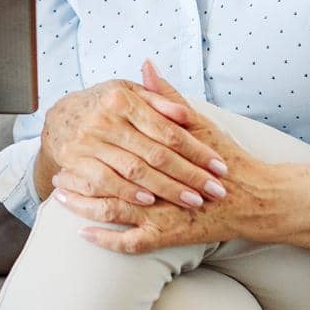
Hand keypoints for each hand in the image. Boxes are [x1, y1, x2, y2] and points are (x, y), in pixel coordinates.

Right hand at [39, 61, 230, 210]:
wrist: (60, 118)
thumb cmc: (104, 105)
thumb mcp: (129, 93)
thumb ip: (159, 101)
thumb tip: (185, 113)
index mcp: (122, 99)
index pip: (169, 130)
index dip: (197, 150)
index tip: (219, 166)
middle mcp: (105, 120)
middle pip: (156, 153)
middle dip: (189, 175)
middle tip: (215, 190)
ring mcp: (89, 142)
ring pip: (135, 171)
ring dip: (166, 189)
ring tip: (192, 200)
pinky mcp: (76, 162)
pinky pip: (107, 183)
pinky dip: (129, 193)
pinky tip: (151, 202)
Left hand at [52, 61, 289, 252]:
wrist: (254, 198)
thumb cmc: (226, 160)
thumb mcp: (198, 124)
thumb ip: (167, 98)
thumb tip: (147, 67)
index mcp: (164, 153)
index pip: (117, 150)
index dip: (90, 149)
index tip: (67, 146)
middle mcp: (160, 184)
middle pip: (109, 180)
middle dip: (79, 179)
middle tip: (55, 176)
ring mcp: (162, 213)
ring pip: (114, 211)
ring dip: (84, 206)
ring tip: (62, 200)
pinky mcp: (167, 236)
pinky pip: (129, 242)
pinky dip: (106, 240)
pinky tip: (85, 235)